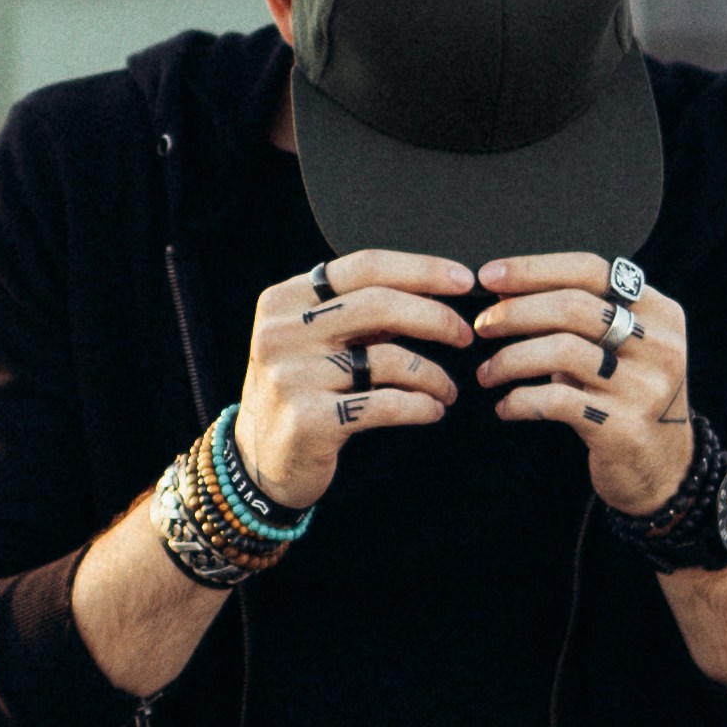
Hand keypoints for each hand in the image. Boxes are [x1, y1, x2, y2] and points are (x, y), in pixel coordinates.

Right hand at [236, 250, 477, 513]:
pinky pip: (386, 405)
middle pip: (380, 305)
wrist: (259, 459)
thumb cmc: (300, 389)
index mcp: (284, 301)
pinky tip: (433, 410)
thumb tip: (434, 290)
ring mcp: (291, 377)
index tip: (463, 280)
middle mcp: (282, 333)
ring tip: (448, 389)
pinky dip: (421, 406)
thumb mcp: (312, 340)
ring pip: (389, 359)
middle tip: (466, 335)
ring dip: (434, 375)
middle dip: (436, 318)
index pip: (363, 267)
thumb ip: (356, 313)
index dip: (420, 269)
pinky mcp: (309, 421)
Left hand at [468, 253, 690, 515]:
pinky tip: (505, 407)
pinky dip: (521, 400)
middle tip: (482, 327)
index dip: (534, 269)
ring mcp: (644, 388)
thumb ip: (576, 317)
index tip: (488, 277)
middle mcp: (659, 346)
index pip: (591, 271)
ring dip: (511, 359)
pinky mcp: (623, 428)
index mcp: (660, 313)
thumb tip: (505, 290)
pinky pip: (557, 402)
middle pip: (574, 307)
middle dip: (516, 312)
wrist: (663, 465)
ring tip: (486, 373)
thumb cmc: (625, 395)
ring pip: (562, 352)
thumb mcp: (618, 348)